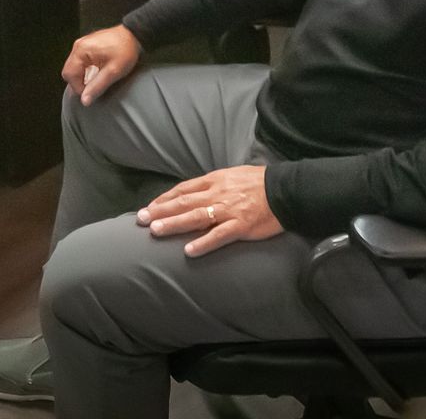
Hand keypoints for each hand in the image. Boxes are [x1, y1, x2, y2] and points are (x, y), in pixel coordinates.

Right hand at [59, 25, 141, 104]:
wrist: (133, 35)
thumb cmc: (126, 50)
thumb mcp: (113, 71)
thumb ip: (97, 86)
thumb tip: (85, 100)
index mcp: (82, 50)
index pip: (69, 75)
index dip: (78, 88)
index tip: (91, 93)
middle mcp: (78, 45)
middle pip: (69, 71)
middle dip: (79, 83)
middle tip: (93, 88)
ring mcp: (82, 44)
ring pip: (73, 67)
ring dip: (82, 77)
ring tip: (96, 80)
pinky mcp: (86, 45)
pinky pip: (79, 62)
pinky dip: (84, 70)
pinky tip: (96, 72)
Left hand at [138, 165, 281, 256]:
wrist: (284, 190)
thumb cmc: (258, 182)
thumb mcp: (231, 175)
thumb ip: (212, 184)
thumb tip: (193, 193)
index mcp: (214, 180)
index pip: (183, 189)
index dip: (164, 199)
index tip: (149, 208)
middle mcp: (217, 194)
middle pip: (184, 202)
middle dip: (161, 211)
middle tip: (140, 219)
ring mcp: (229, 210)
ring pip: (196, 217)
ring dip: (174, 224)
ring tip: (156, 231)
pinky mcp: (241, 226)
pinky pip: (219, 235)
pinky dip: (203, 243)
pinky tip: (189, 251)